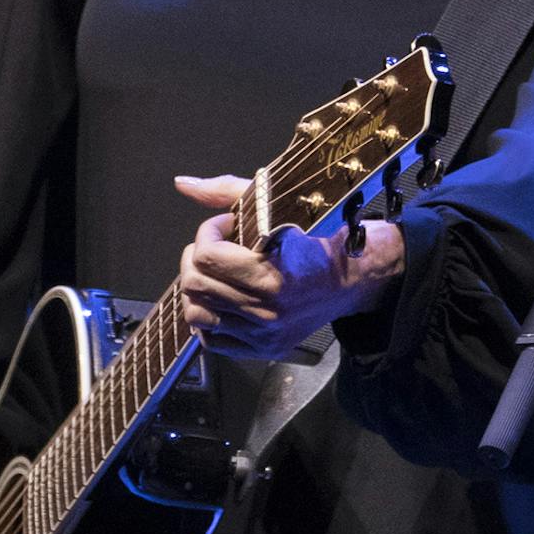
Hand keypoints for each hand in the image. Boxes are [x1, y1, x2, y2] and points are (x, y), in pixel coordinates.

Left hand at [175, 174, 405, 359]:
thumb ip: (228, 191)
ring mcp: (262, 335)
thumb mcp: (279, 207)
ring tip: (216, 274)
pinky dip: (209, 317)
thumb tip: (183, 183)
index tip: (225, 224)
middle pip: (196, 284)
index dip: (208, 232)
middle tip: (216, 246)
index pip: (207, 256)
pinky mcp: (260, 350)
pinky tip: (223, 299)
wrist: (350, 280)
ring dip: (198, 289)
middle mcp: (266, 311)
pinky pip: (210, 340)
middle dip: (197, 258)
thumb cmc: (317, 241)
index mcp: (273, 276)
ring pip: (196, 314)